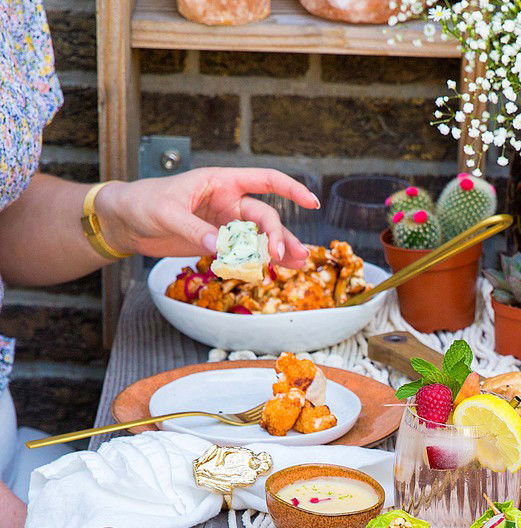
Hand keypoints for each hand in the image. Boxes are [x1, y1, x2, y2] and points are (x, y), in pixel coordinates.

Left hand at [94, 168, 318, 266]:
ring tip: (299, 264)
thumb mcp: (166, 213)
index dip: (290, 189)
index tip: (311, 203)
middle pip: (265, 217)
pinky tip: (278, 270)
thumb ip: (195, 230)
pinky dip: (262, 261)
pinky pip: (247, 252)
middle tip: (278, 257)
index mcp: (221, 182)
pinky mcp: (220, 243)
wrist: (125, 221)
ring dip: (279, 250)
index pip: (264, 180)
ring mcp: (226, 223)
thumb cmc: (142, 203)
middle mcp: (229, 201)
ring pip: (261, 237)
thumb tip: (221, 248)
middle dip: (276, 236)